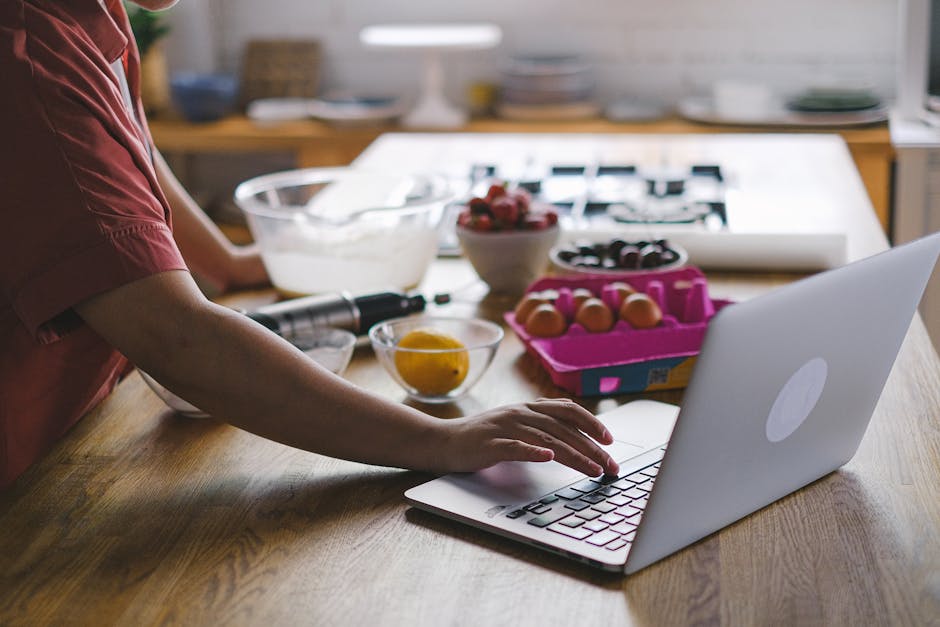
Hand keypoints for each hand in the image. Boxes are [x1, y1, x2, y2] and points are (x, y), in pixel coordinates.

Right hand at [431, 398, 619, 476]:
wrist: (443, 441)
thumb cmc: (482, 437)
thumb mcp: (515, 423)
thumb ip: (540, 423)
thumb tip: (572, 427)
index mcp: (528, 408)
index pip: (567, 410)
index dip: (591, 422)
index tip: (610, 440)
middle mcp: (520, 413)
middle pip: (564, 429)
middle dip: (591, 448)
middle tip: (610, 466)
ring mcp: (505, 428)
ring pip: (547, 439)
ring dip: (574, 455)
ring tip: (593, 469)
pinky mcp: (490, 444)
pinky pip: (515, 447)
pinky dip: (533, 451)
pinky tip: (547, 457)